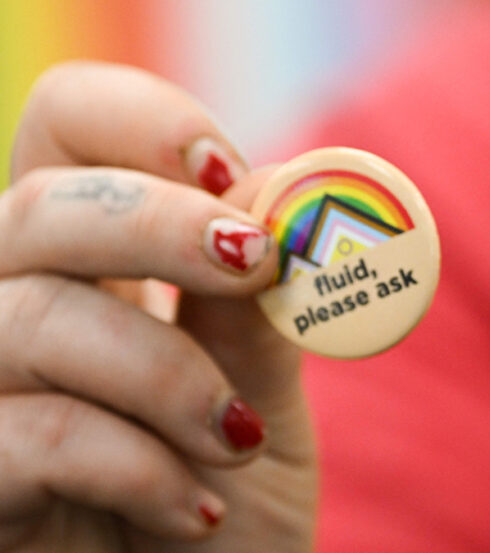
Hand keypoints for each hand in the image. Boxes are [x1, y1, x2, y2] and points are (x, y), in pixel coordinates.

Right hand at [0, 62, 315, 550]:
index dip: (137, 123)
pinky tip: (194, 509)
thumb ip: (257, 308)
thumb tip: (278, 196)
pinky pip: (26, 433)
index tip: (228, 169)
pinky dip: (136, 465)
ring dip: (166, 375)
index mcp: (94, 270)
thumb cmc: (233, 512)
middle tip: (256, 263)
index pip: (67, 131)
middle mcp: (16, 311)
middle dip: (160, 225)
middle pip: (38, 205)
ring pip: (30, 316)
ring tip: (235, 442)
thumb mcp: (262, 398)